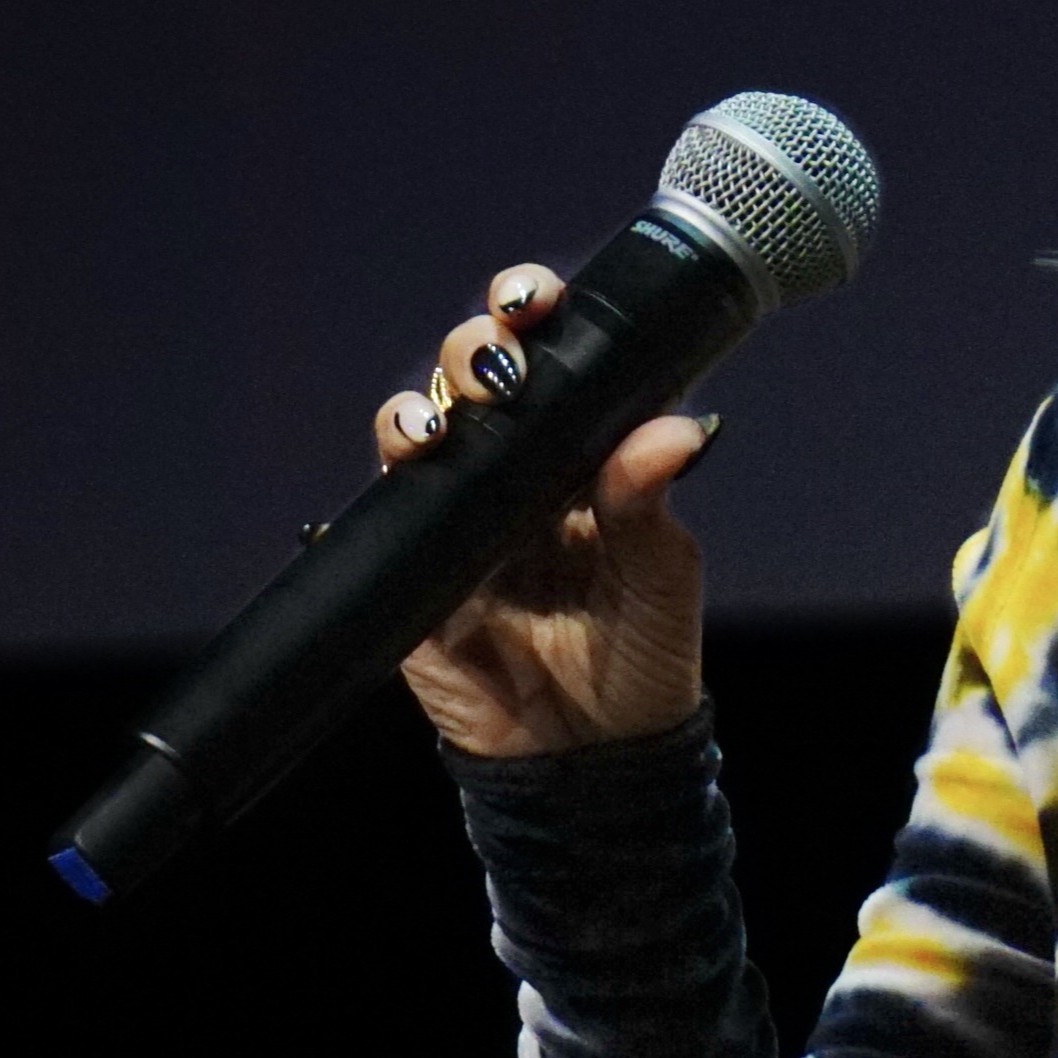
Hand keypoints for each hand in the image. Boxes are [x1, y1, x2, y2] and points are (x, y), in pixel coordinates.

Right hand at [377, 260, 716, 756]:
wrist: (592, 760)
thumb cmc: (644, 659)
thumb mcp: (661, 580)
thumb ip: (652, 504)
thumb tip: (677, 428)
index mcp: (581, 457)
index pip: (553, 365)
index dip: (535, 318)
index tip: (538, 298)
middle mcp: (514, 473)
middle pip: (474, 381)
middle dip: (474, 350)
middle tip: (497, 365)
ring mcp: (457, 517)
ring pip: (418, 431)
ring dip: (418, 411)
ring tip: (439, 427)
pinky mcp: (412, 570)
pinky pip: (380, 516)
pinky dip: (381, 490)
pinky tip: (403, 473)